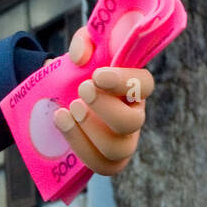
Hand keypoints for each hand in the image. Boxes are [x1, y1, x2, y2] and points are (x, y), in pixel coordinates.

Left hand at [52, 26, 153, 178]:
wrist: (65, 92)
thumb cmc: (83, 67)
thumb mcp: (85, 45)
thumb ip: (85, 42)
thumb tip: (80, 58)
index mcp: (134, 88)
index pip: (145, 85)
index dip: (124, 82)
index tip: (98, 76)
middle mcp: (133, 115)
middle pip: (132, 123)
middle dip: (105, 109)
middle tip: (82, 90)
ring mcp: (121, 141)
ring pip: (117, 149)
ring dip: (90, 131)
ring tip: (70, 109)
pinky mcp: (105, 158)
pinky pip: (101, 164)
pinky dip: (79, 146)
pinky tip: (61, 121)